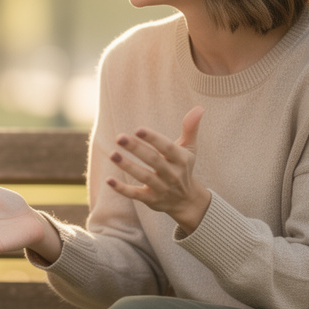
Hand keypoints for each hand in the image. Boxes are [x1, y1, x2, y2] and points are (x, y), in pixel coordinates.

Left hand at [106, 106, 211, 233]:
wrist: (187, 201)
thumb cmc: (184, 168)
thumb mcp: (190, 149)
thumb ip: (191, 128)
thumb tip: (199, 108)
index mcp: (181, 159)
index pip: (166, 147)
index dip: (153, 138)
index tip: (138, 129)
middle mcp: (173, 174)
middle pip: (153, 160)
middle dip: (136, 148)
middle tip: (119, 137)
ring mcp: (162, 188)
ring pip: (143, 177)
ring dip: (127, 166)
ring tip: (112, 154)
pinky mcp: (151, 200)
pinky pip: (135, 194)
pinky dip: (122, 189)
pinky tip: (108, 180)